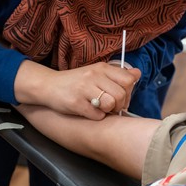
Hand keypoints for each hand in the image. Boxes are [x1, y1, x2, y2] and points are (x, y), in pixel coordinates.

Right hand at [14, 60, 140, 119]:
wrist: (48, 86)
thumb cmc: (75, 82)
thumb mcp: (96, 73)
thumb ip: (117, 75)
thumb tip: (137, 74)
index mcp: (101, 68)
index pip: (128, 80)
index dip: (128, 92)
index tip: (121, 98)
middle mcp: (93, 76)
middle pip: (121, 94)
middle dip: (119, 105)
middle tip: (111, 107)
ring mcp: (84, 89)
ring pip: (110, 104)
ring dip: (108, 111)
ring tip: (100, 108)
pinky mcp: (76, 103)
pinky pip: (97, 115)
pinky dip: (96, 117)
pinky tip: (89, 112)